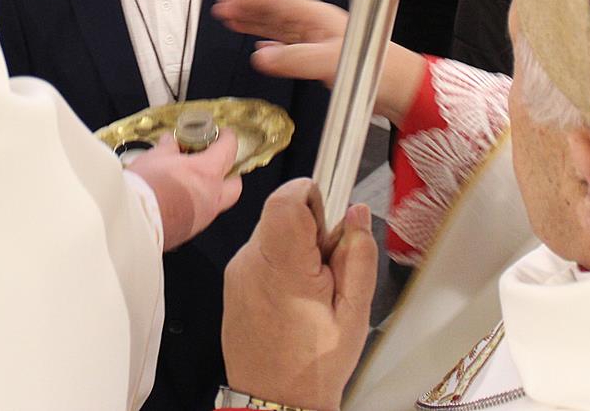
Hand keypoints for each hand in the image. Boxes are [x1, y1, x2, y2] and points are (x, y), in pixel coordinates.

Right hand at [126, 130, 242, 250]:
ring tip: (191, 181)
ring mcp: (203, 217)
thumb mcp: (155, 157)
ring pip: (218, 202)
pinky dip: (194, 206)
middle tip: (216, 163)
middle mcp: (212, 197)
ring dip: (210, 191)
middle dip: (229, 173)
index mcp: (208, 173)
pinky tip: (178, 200)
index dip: (228, 138)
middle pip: (235, 184)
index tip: (224, 134)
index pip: (228, 150)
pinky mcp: (189, 231)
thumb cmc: (146, 187)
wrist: (132, 221)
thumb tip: (169, 142)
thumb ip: (167, 148)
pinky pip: (200, 216)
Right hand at [213, 0, 425, 126]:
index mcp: (318, 18)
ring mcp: (320, 40)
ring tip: (233, 23)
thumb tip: (260, 58)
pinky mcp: (323, 58)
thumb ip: (294, 60)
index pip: (278, 0)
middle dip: (249, 8)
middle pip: (276, 10)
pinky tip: (262, 51)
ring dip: (256, 24)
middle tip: (223, 10)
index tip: (229, 1)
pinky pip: (289, 46)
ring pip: (280, 27)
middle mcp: (317, 25)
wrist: (401, 87)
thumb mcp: (329, 62)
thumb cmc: (376, 68)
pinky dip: (271, 45)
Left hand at [223, 181, 376, 410]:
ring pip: (271, 232)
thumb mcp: (354, 314)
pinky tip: (293, 298)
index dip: (312, 198)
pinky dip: (280, 264)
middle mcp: (250, 262)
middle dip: (310, 229)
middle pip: (280, 213)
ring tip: (312, 291)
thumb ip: (358, 257)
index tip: (330, 226)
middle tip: (329, 270)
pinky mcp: (232, 282)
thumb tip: (356, 212)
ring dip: (296, 248)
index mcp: (283, 268)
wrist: (272, 401)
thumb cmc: (315, 365)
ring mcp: (236, 272)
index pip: (286, 198)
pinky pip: (260, 254)